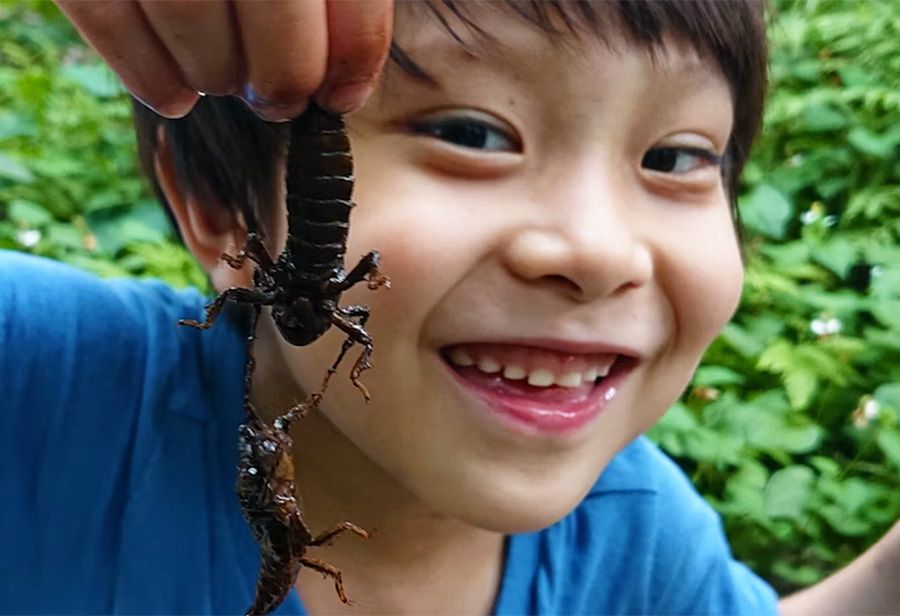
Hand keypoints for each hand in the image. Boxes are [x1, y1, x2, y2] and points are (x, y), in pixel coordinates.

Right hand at [55, 0, 392, 119]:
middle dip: (285, 75)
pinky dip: (146, 72)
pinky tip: (175, 97)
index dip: (354, 54)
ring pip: (188, 10)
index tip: (342, 95)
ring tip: (223, 80)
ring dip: (216, 73)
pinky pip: (106, 14)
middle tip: (281, 100)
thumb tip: (346, 72)